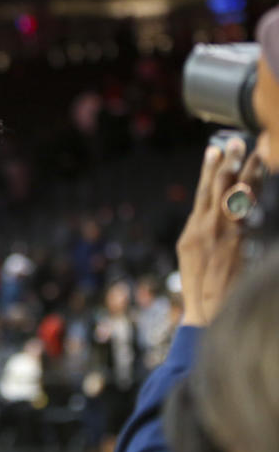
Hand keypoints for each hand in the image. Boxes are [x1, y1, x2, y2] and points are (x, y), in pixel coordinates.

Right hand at [177, 139, 262, 325]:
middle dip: (229, 162)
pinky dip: (255, 193)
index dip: (208, 169)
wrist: (210, 310)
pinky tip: (262, 178)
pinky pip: (250, 211)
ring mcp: (225, 234)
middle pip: (219, 188)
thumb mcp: (190, 255)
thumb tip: (210, 211)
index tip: (214, 148)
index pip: (202, 193)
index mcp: (192, 231)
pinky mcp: (241, 242)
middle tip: (238, 141)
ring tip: (257, 152)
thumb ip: (200, 231)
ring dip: (248, 172)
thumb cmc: (200, 286)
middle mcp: (207, 228)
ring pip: (238, 195)